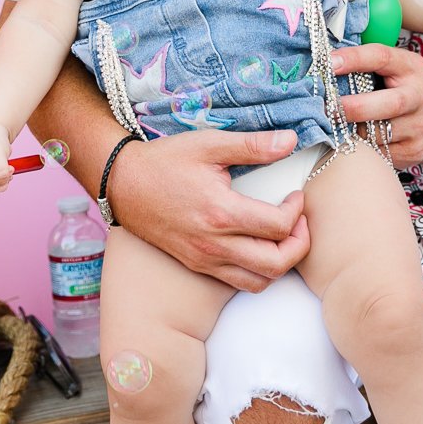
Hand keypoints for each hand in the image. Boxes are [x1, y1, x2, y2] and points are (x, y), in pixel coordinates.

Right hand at [104, 129, 311, 291]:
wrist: (123, 184)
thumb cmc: (165, 161)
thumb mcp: (209, 144)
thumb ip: (253, 145)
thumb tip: (291, 140)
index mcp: (220, 212)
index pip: (278, 226)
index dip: (297, 211)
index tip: (295, 195)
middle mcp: (213, 244)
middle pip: (276, 264)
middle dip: (299, 244)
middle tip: (299, 221)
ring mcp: (204, 260)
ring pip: (260, 282)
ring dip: (281, 262)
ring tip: (282, 237)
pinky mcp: (197, 266)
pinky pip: (239, 283)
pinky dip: (258, 272)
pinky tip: (258, 246)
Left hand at [330, 43, 422, 166]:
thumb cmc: (410, 86)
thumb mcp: (397, 66)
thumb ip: (368, 63)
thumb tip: (326, 62)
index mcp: (411, 68)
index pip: (381, 58)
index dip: (354, 59)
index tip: (329, 62)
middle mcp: (420, 97)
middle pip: (387, 104)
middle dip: (353, 107)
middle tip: (328, 108)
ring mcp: (420, 126)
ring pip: (378, 133)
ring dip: (354, 130)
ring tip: (339, 125)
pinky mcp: (414, 150)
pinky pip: (379, 152)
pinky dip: (364, 147)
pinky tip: (358, 139)